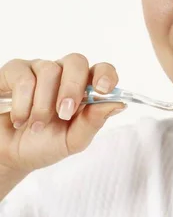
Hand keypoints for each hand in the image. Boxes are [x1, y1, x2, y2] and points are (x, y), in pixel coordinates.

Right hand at [0, 53, 125, 174]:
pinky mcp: (15, 71)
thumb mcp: (71, 141)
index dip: (106, 74)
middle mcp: (63, 75)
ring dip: (43, 104)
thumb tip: (118, 104)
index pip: (102, 70)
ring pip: (49, 70)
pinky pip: (23, 76)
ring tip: (35, 126)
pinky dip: (22, 102)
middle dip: (72, 88)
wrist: (7, 155)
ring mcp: (39, 70)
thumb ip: (93, 123)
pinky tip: (19, 118)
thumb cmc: (42, 145)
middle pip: (76, 61)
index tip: (104, 89)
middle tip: (64, 113)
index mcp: (83, 90)